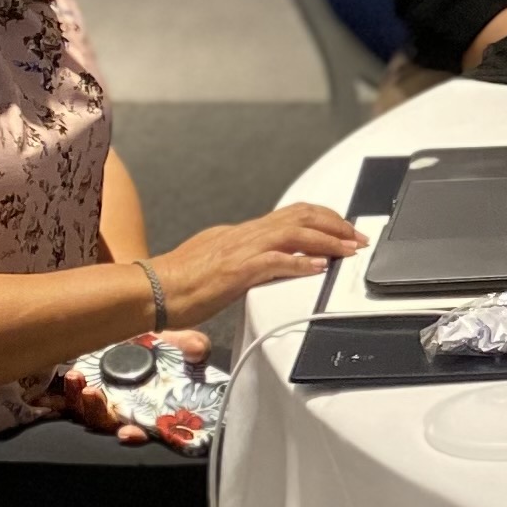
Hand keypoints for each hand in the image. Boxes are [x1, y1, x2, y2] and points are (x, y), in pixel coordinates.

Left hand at [55, 328, 212, 444]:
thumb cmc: (165, 344)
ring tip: (78, 378)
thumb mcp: (183, 342)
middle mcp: (124, 408)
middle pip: (107, 423)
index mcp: (149, 407)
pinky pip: (71, 396)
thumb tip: (198, 351)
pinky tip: (71, 376)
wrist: (141, 329)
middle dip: (98, 414)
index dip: (135, 435)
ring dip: (79, 399)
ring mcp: (101, 399)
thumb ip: (193, 345)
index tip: (127, 433)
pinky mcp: (83, 385)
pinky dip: (68, 390)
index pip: (143, 430)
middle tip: (95, 394)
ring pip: (85, 411)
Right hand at [148, 207, 364, 327]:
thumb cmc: (178, 284)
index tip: (342, 229)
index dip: (321, 219)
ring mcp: (240, 251)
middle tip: (357, 236)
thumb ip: (241, 261)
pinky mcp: (236, 272)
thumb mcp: (215, 263)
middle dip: (335, 224)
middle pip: (299, 216)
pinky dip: (301, 263)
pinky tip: (319, 268)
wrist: (149, 291)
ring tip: (349, 249)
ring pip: (294, 234)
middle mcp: (244, 235)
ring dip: (327, 240)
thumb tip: (259, 266)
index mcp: (240, 233)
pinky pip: (274, 262)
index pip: (289, 216)